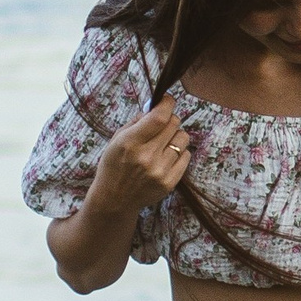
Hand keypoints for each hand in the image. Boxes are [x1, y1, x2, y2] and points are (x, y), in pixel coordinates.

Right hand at [94, 96, 189, 215]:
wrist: (114, 199)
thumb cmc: (114, 165)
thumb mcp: (116, 139)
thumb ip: (137, 121)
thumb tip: (156, 106)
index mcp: (130, 143)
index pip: (159, 117)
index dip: (167, 104)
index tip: (167, 100)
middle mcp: (147, 157)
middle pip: (174, 124)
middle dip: (169, 119)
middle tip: (162, 124)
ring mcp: (160, 171)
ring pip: (183, 138)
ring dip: (175, 136)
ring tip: (163, 143)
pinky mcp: (170, 182)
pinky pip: (186, 156)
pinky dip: (179, 152)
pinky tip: (167, 156)